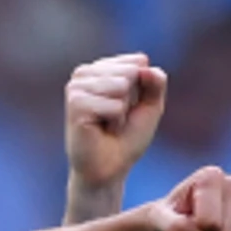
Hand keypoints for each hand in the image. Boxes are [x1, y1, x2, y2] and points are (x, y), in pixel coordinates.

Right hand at [66, 52, 165, 192]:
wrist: (110, 168)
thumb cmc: (128, 137)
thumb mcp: (150, 107)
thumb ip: (155, 82)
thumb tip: (144, 62)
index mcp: (101, 67)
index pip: (138, 62)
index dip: (143, 91)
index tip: (130, 108)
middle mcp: (85, 72)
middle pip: (130, 72)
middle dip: (131, 102)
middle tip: (116, 120)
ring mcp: (76, 86)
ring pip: (121, 87)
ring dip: (122, 113)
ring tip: (108, 124)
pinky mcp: (75, 103)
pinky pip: (114, 106)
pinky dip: (115, 122)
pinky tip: (101, 129)